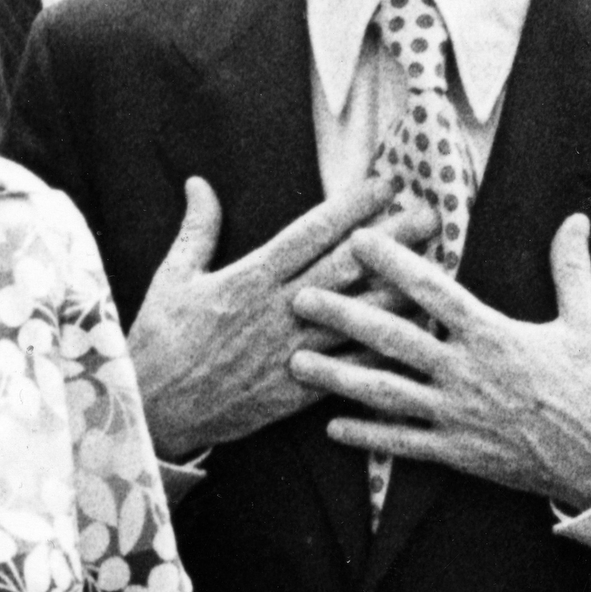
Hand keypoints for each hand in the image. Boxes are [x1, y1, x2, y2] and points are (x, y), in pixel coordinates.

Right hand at [130, 178, 435, 460]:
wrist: (154, 410)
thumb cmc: (159, 341)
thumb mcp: (171, 277)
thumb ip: (197, 229)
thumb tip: (200, 182)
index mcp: (248, 279)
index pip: (309, 234)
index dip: (350, 207)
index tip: (384, 185)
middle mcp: (277, 312)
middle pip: (345, 268)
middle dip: (390, 241)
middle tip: (430, 215)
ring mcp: (291, 351)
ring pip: (356, 317)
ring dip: (399, 290)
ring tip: (436, 268)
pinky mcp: (298, 389)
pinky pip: (349, 367)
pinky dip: (382, 351)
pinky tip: (413, 338)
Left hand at [290, 214, 590, 510]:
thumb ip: (572, 268)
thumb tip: (575, 218)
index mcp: (493, 335)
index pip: (433, 291)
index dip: (393, 263)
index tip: (357, 240)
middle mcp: (466, 373)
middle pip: (392, 339)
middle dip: (342, 317)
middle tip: (299, 299)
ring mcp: (457, 415)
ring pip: (385, 392)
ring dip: (336, 377)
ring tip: (295, 363)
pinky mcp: (458, 453)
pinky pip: (403, 443)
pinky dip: (366, 436)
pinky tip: (331, 427)